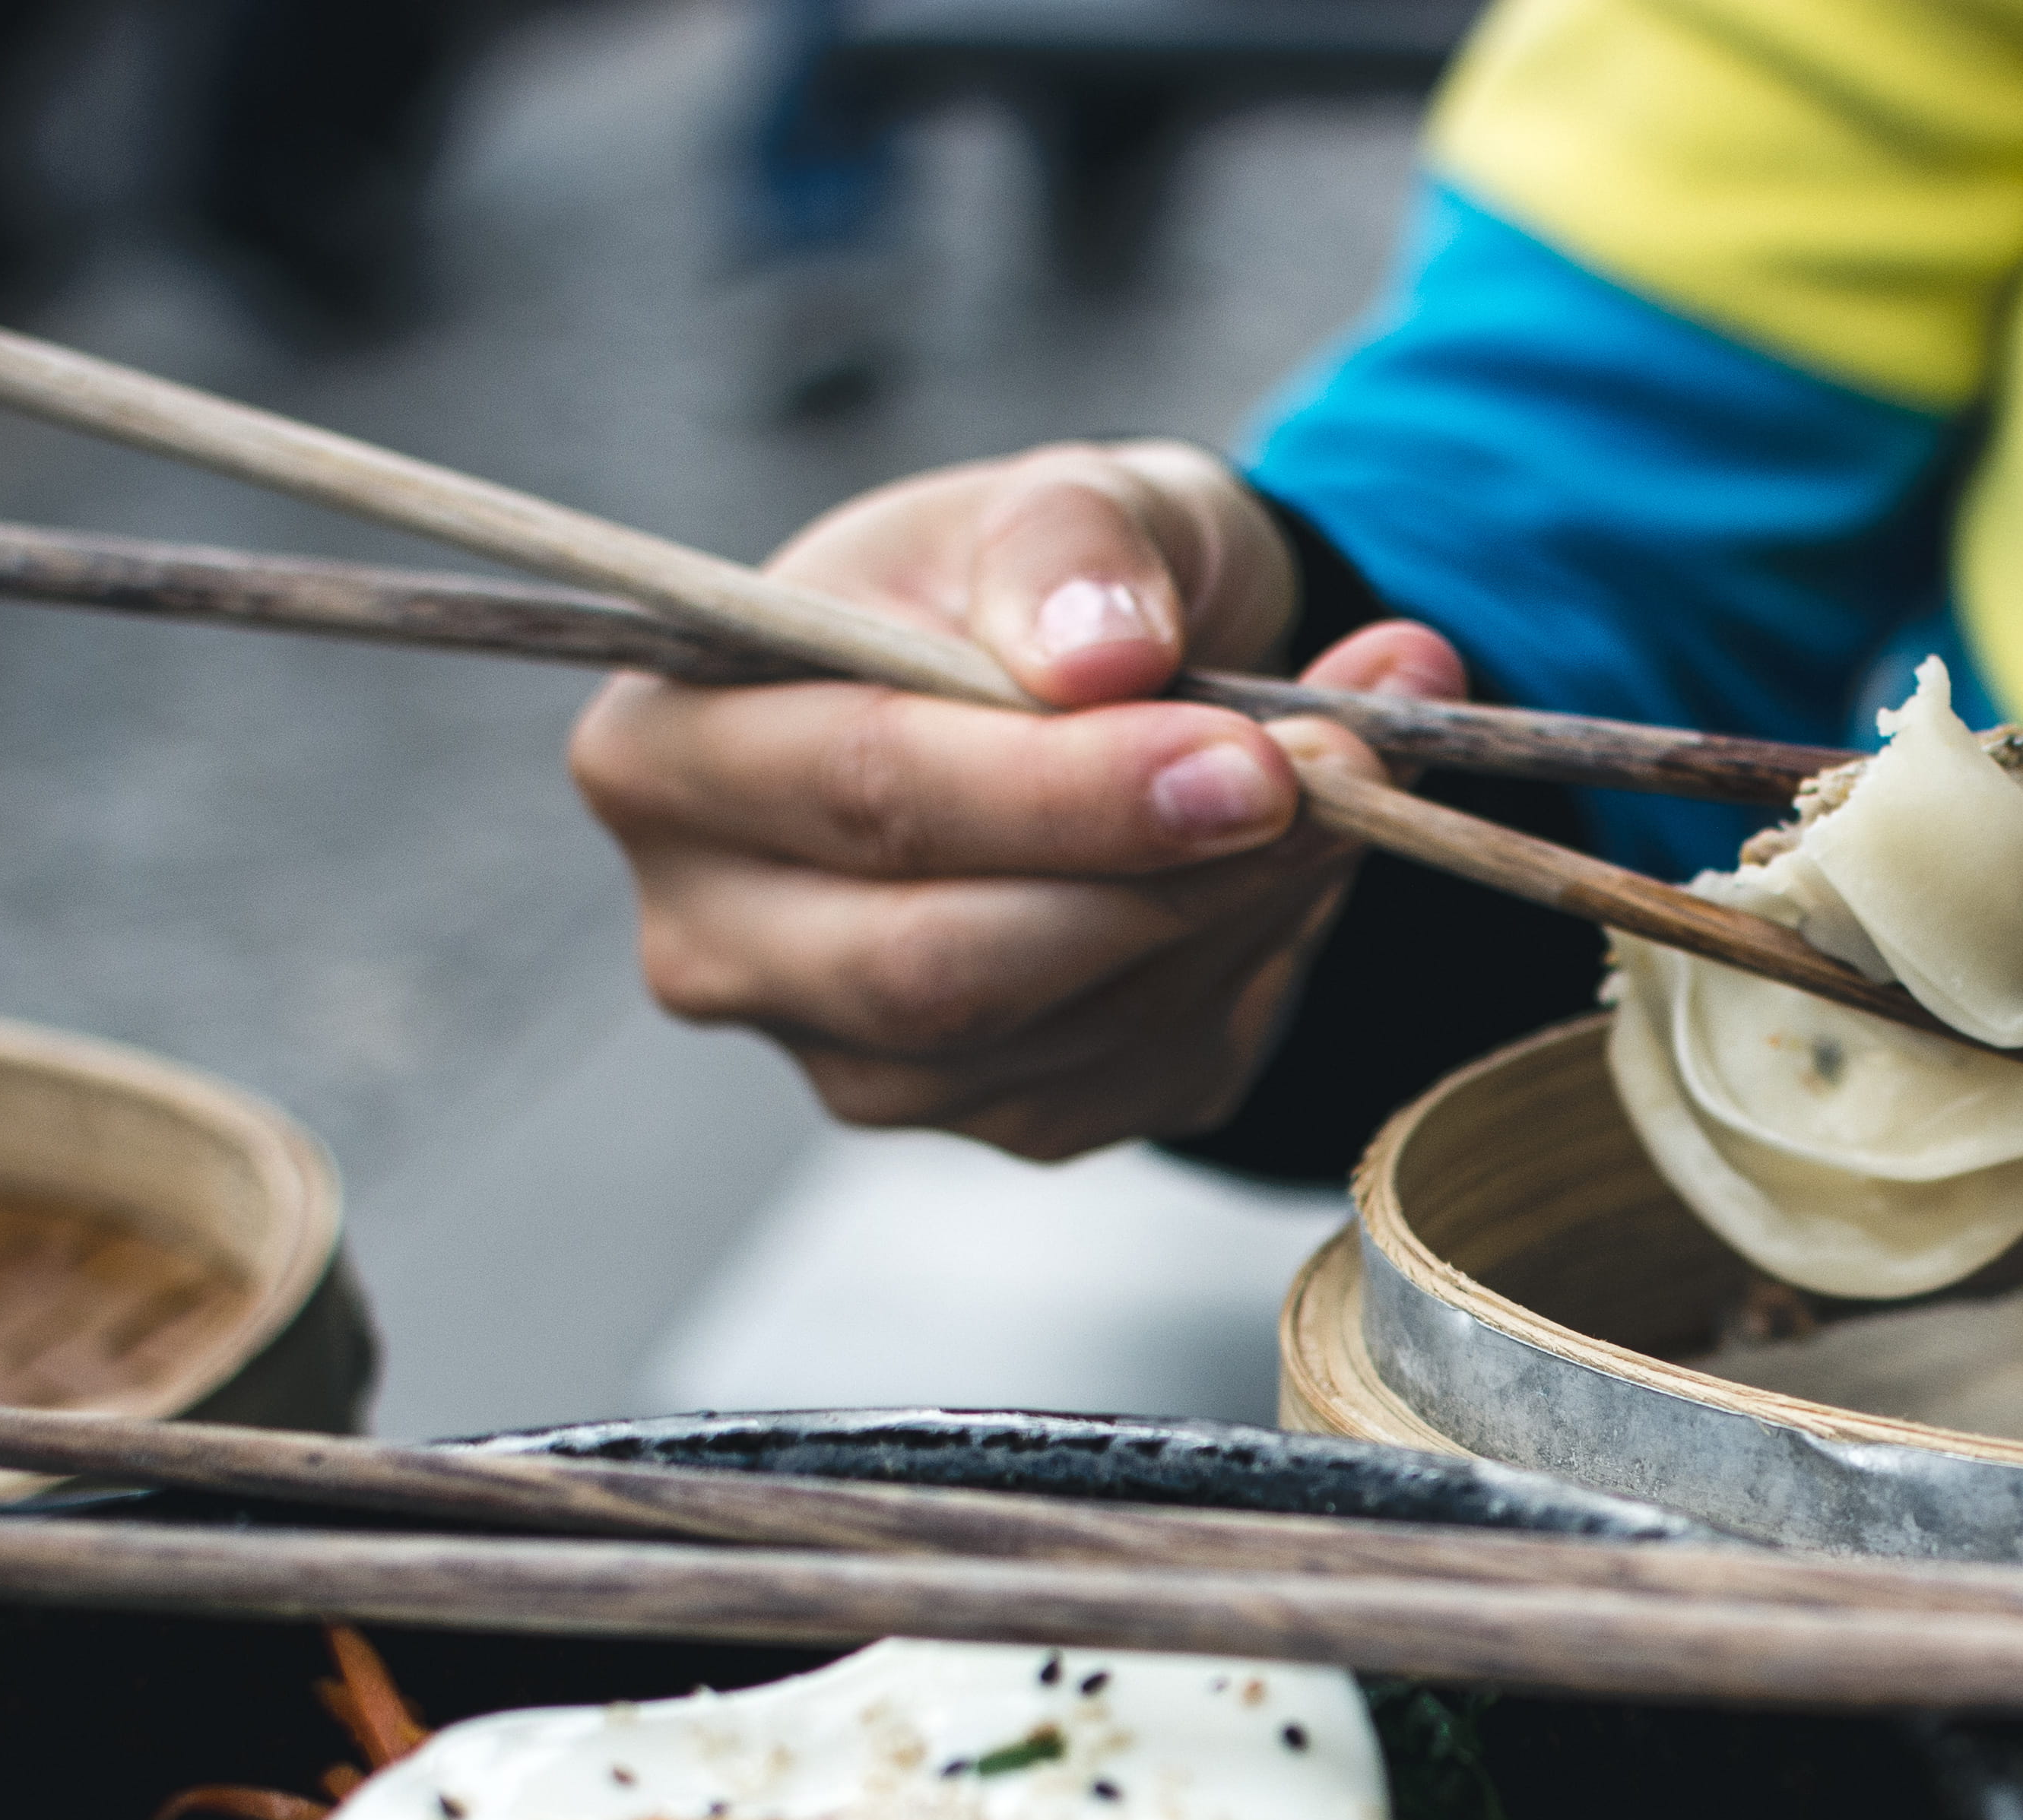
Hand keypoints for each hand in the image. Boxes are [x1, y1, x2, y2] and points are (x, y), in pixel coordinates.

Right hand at [565, 438, 1455, 1157]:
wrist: (1117, 681)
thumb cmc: (1047, 586)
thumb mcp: (1066, 497)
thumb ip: (1073, 543)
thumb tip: (1103, 652)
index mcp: (670, 752)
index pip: (865, 792)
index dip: (1066, 789)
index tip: (1247, 755)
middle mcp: (721, 933)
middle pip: (941, 962)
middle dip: (1162, 874)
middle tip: (1333, 777)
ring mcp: (851, 1052)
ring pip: (1065, 1031)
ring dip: (1240, 910)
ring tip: (1352, 776)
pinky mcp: (989, 1119)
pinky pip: (1143, 1074)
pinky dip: (1251, 964)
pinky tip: (1289, 864)